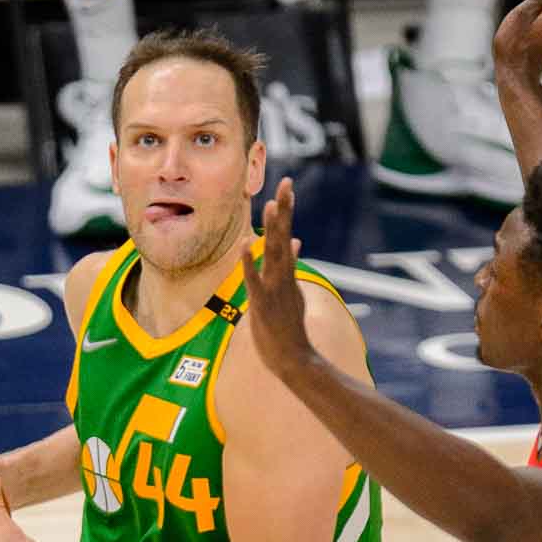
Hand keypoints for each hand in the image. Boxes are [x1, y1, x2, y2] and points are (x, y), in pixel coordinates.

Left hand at [241, 178, 310, 380]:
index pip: (287, 233)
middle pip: (283, 235)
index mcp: (287, 271)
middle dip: (284, 209)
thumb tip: (295, 241)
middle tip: (286, 182)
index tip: (287, 185)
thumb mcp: (292, 290)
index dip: (286, 209)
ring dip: (272, 229)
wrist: (294, 358)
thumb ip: (291, 264)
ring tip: (270, 205)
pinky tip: (245, 245)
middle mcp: (282, 275)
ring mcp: (274, 288)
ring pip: (273, 253)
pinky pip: (253, 279)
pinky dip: (249, 262)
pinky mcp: (262, 304)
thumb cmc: (289, 325)